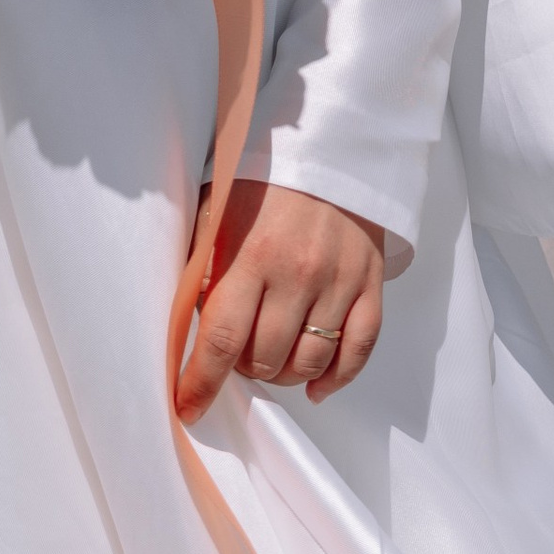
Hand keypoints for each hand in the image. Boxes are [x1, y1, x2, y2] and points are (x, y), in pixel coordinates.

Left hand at [175, 183, 387, 416]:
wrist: (334, 146)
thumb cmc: (266, 179)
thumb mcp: (220, 210)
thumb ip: (203, 264)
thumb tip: (182, 322)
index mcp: (251, 254)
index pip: (222, 338)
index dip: (202, 382)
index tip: (188, 408)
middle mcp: (298, 274)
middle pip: (266, 358)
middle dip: (244, 370)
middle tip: (236, 357)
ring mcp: (339, 282)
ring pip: (310, 362)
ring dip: (285, 375)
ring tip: (271, 362)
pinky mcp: (371, 284)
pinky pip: (358, 351)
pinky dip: (336, 378)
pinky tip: (316, 386)